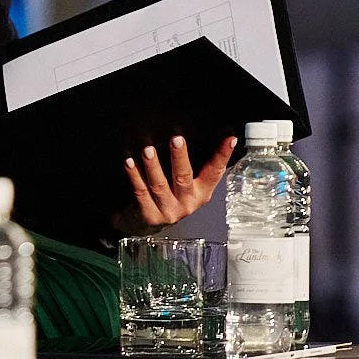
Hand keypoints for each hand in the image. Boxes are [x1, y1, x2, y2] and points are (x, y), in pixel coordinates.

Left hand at [110, 135, 234, 234]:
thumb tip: (214, 134)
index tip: (229, 139)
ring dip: (153, 166)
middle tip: (176, 139)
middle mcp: (187, 203)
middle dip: (179, 157)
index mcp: (201, 193)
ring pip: (159, 185)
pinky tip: (129, 163)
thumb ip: (197, 165)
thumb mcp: (189, 185)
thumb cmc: (171, 197)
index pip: (214, 172)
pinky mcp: (150, 215)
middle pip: (183, 177)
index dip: (222, 156)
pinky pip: (140, 192)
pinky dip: (134, 176)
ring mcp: (168, 211)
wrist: (148, 224)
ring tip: (148, 150)